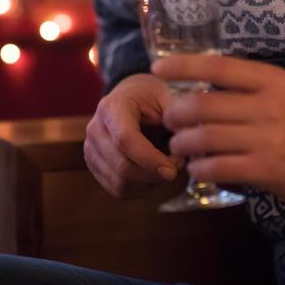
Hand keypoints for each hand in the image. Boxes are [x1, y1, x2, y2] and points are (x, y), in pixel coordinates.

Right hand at [84, 72, 183, 197]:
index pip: (125, 140)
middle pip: (122, 166)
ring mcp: (91, 148)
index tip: (173, 170)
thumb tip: (193, 140)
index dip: (149, 160)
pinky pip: (117, 190)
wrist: (130, 97)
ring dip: (149, 183)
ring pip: (120, 183)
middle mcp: (95, 128)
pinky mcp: (94, 165)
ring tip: (166, 166)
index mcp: (112, 107)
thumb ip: (179, 116)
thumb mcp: (167, 95)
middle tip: (177, 166)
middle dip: (154, 175)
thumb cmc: (151, 96)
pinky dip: (140, 188)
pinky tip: (152, 172)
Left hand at [152, 54, 284, 208]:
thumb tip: (207, 86)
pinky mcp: (266, 171)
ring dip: (183, 143)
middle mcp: (267, 105)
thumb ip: (253, 87)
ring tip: (178, 147)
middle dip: (177, 113)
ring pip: (206, 137)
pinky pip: (219, 167)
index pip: (218, 67)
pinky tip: (198, 169)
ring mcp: (266, 139)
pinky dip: (201, 168)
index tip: (158, 69)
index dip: (183, 66)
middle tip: (169, 120)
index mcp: (272, 80)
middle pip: (204, 105)